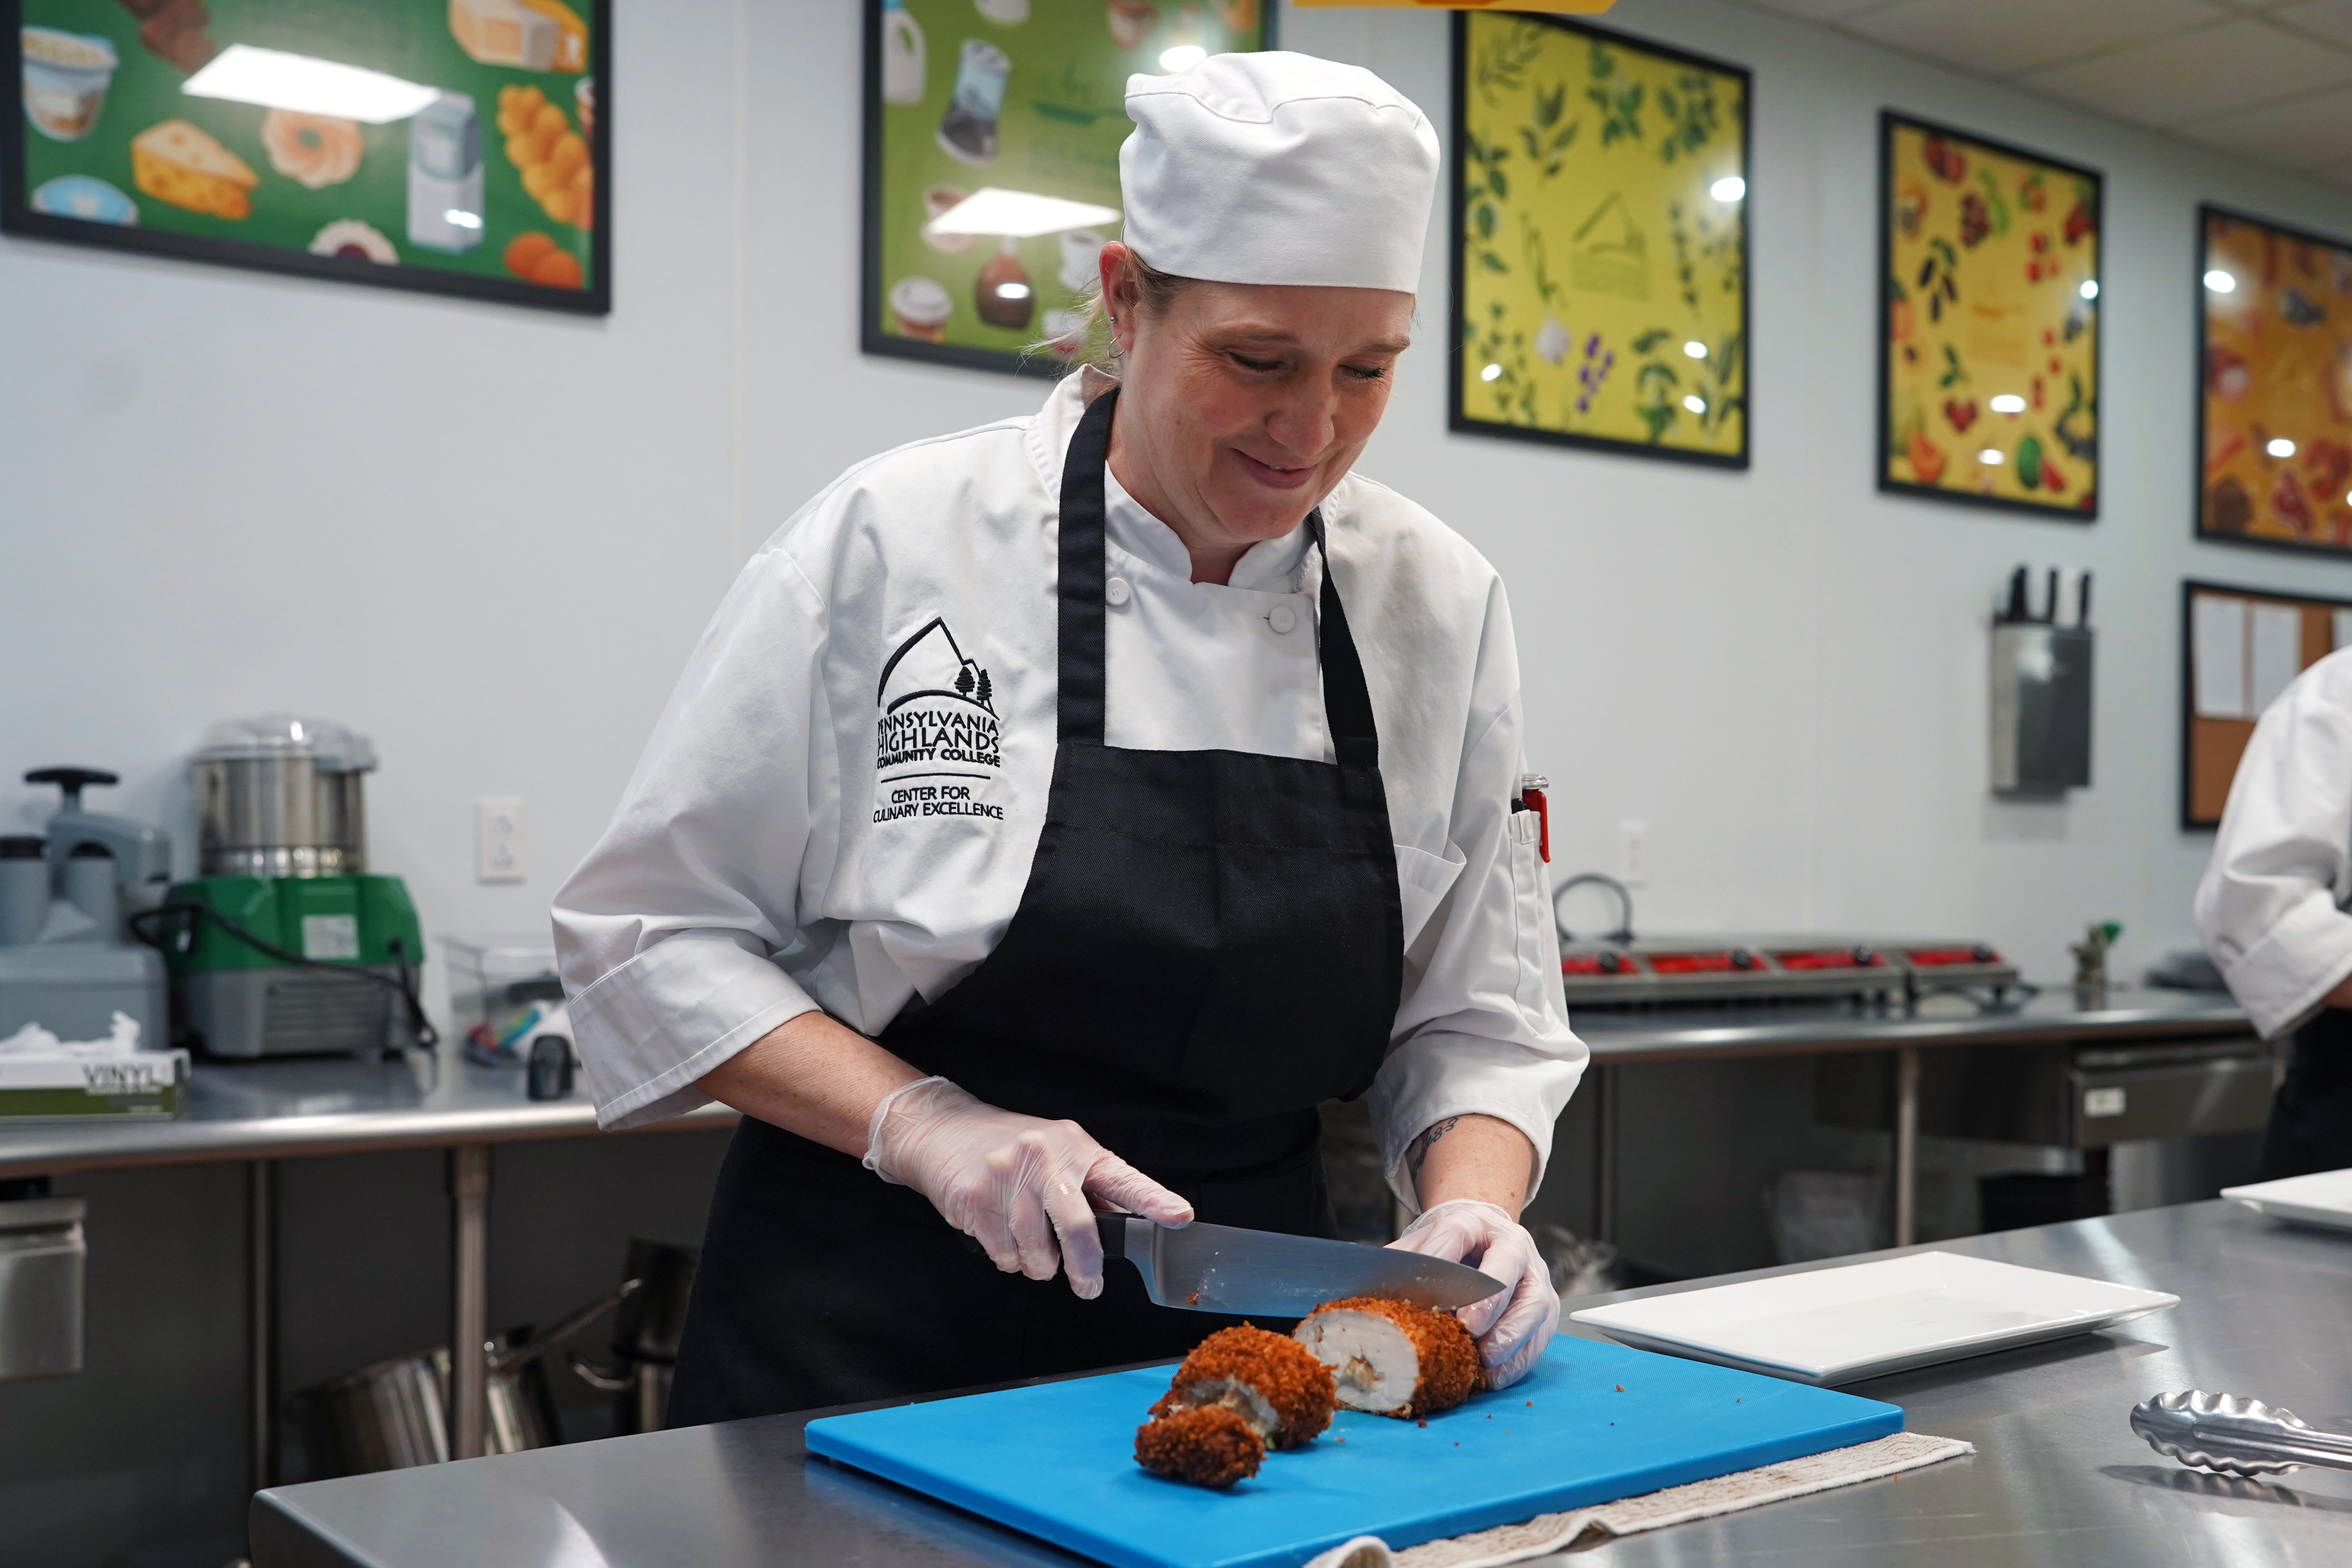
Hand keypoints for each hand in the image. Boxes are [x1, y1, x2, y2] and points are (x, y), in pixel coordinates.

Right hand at [862, 1076, 1192, 1297]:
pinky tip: (999, 1231)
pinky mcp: (975, 1198)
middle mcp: (1046, 1158)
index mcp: (1076, 1149)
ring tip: (1025, 1240)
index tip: (1180, 1217)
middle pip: (1078, 1228)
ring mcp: (1008, 1177)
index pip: (1122, 1179)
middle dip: (1086, 1269)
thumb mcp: (1058, 1152)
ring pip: (1037, 1254)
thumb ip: (1090, 1187)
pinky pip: (1004, 1255)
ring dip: (1035, 1263)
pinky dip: (1006, 1257)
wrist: (942, 1130)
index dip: (1153, 1201)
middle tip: (1088, 1286)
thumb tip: (1125, 1226)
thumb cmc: (1008, 1147)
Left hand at [1388, 1199, 1558, 1388]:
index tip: (1430, 1288)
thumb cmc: (1452, 1248)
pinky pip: (1541, 1334)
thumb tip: (1369, 1288)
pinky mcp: (1546, 1305)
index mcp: (1474, 1223)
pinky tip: (1496, 1375)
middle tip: (1468, 1328)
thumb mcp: (1424, 1243)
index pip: (1457, 1233)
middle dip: (1488, 1300)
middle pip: (1507, 1265)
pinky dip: (1519, 1358)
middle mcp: (1512, 1244)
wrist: (1487, 1237)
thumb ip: (1401, 1261)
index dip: (1443, 1259)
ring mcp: (1534, 1274)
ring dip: (1510, 1334)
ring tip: (1485, 1358)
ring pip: (1533, 1302)